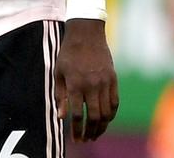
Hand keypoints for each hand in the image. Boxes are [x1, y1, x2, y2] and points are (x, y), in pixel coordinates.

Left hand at [54, 19, 118, 141]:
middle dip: (90, 132)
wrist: (86, 34)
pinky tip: (105, 120)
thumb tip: (61, 117)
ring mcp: (105, 83)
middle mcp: (91, 86)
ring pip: (107, 113)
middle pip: (94, 117)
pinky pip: (115, 103)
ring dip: (101, 127)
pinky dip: (111, 114)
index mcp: (75, 84)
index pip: (76, 114)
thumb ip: (59, 96)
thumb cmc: (68, 54)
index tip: (75, 139)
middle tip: (86, 140)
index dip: (76, 130)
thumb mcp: (58, 73)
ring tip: (95, 134)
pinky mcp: (114, 80)